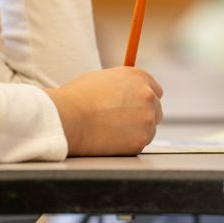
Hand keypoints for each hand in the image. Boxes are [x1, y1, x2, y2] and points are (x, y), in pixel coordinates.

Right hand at [44, 67, 163, 156]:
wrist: (67, 117)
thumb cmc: (78, 97)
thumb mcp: (105, 78)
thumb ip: (125, 84)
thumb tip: (131, 92)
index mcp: (139, 78)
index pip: (156, 91)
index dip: (144, 100)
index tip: (135, 107)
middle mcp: (148, 95)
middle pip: (156, 110)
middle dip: (143, 116)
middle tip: (122, 122)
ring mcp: (147, 118)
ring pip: (149, 129)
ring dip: (136, 131)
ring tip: (111, 130)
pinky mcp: (141, 139)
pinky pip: (140, 144)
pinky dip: (129, 145)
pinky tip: (111, 140)